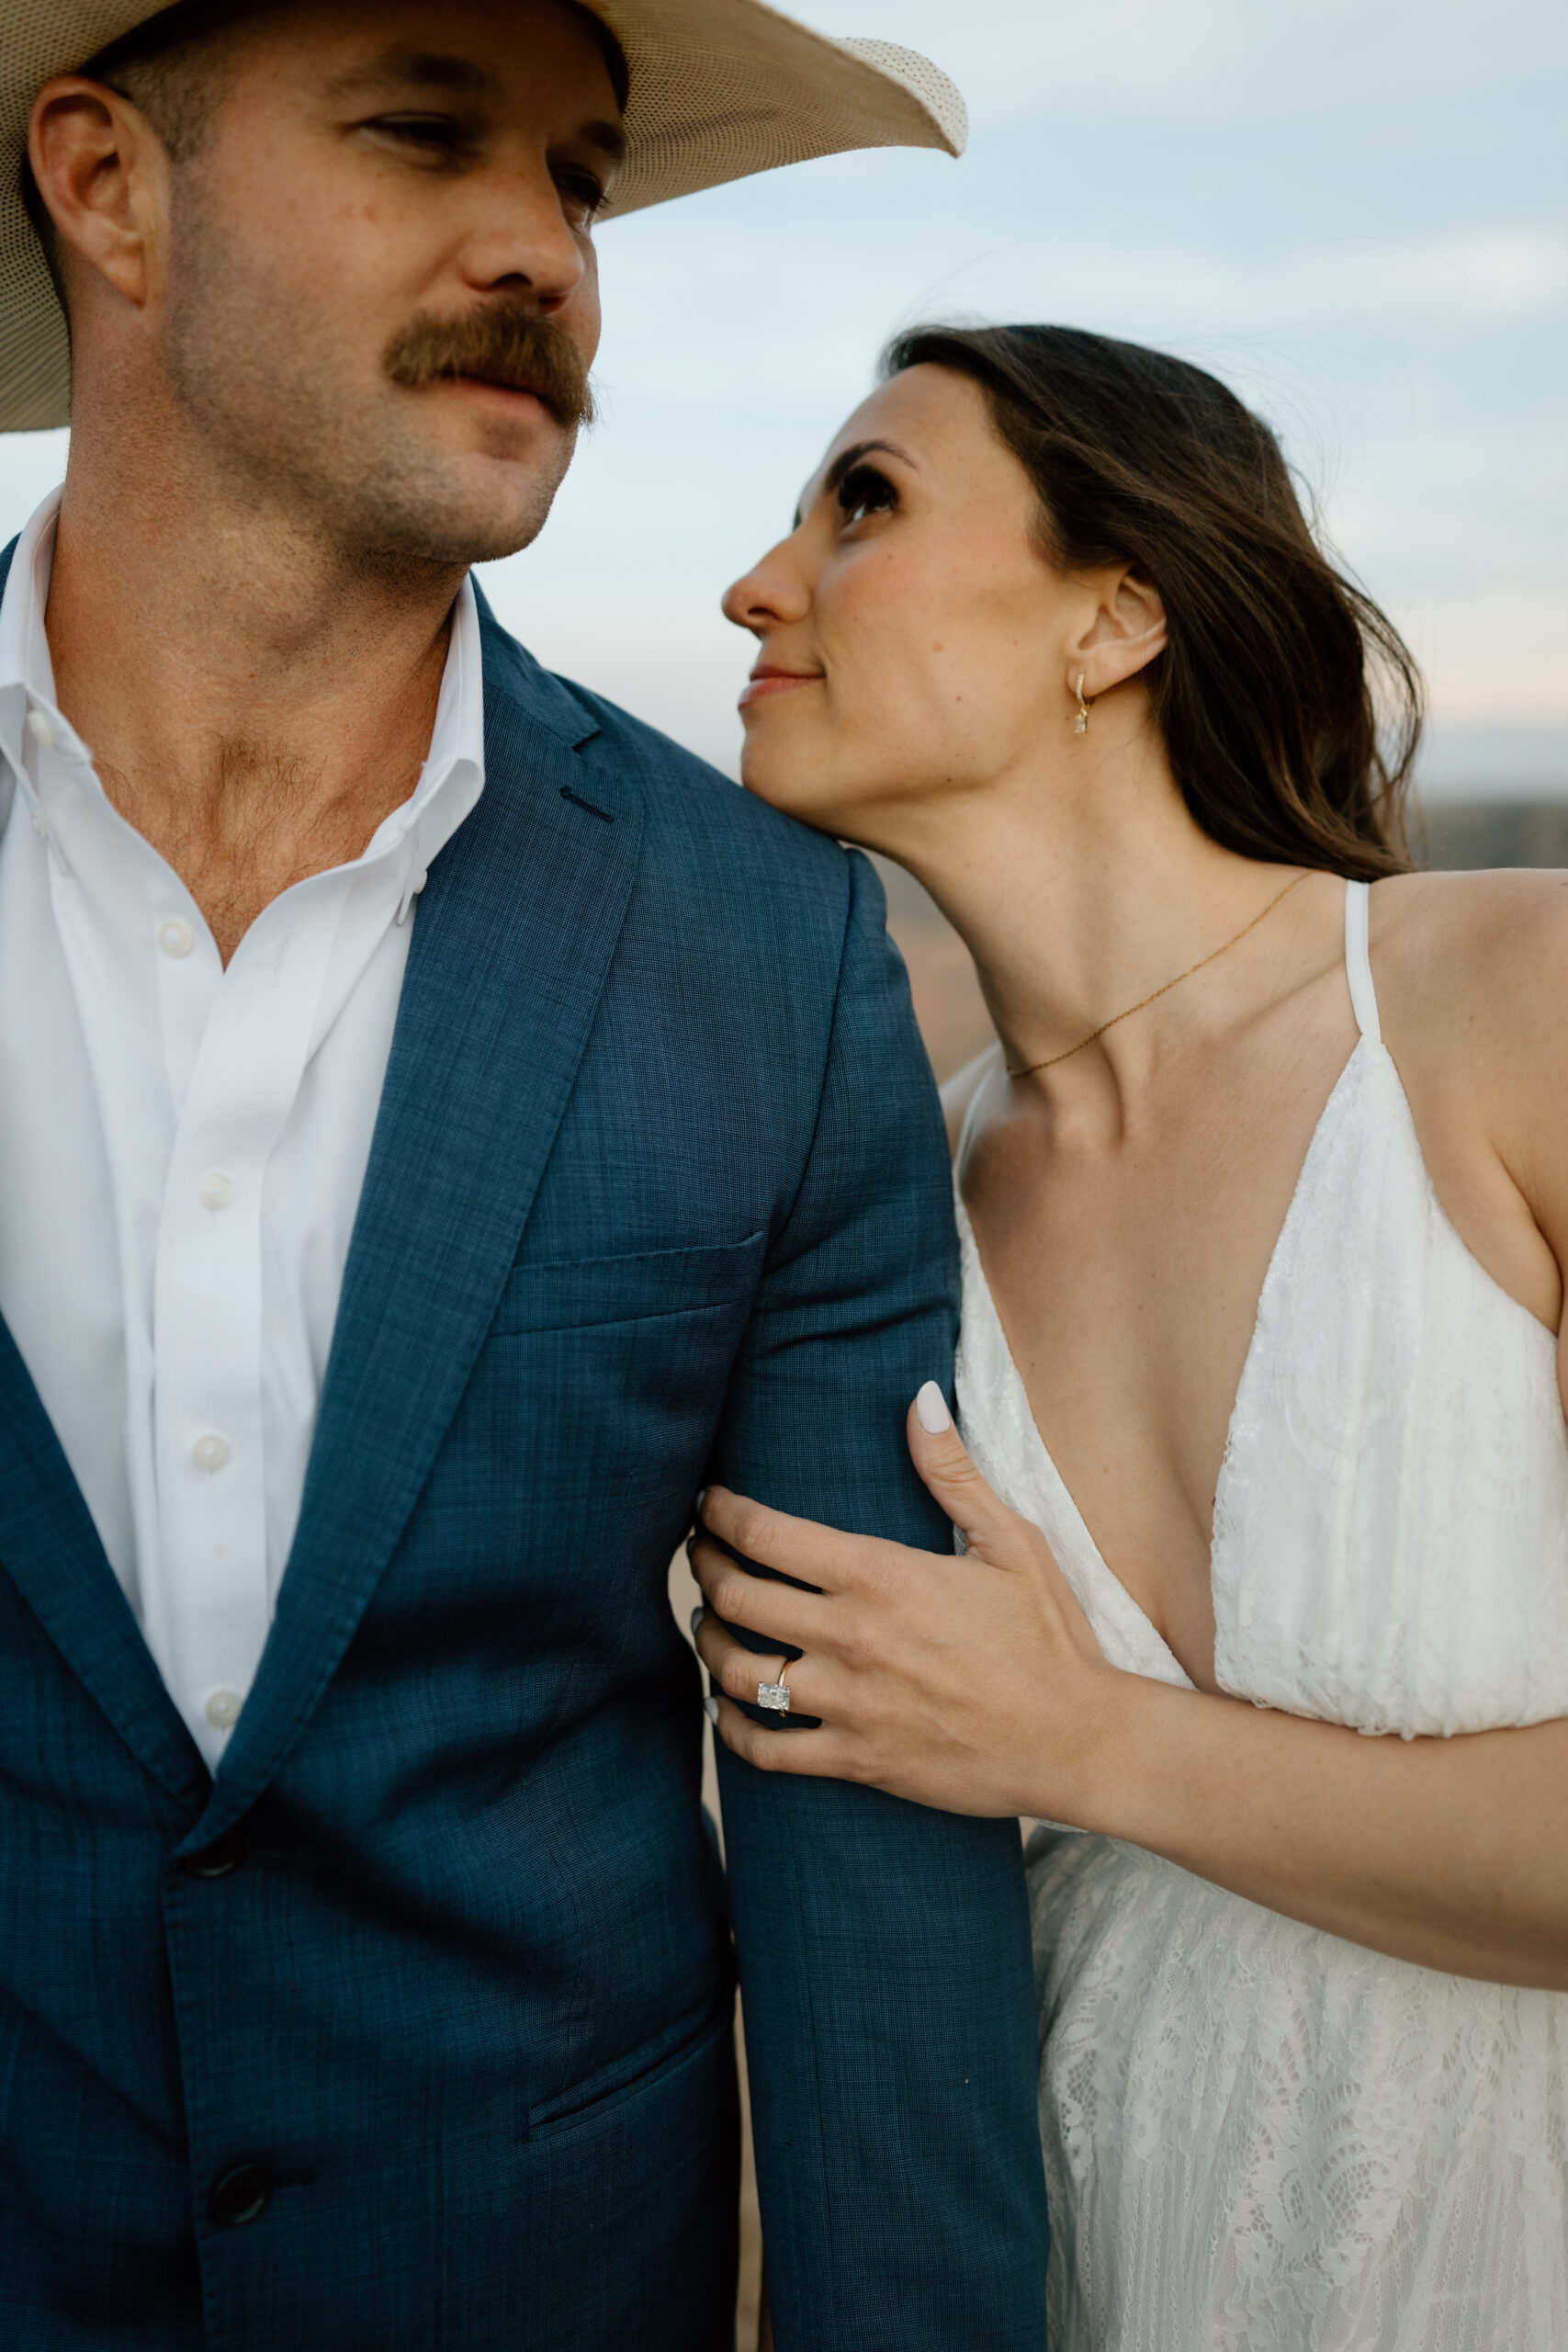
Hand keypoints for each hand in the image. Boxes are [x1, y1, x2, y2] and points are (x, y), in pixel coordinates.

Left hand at [691, 1384, 1127, 1819]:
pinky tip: (727, 1709)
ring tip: (708, 1625)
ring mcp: (849, 1704)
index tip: (707, 1505)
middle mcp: (850, 1637)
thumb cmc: (1048, 1636)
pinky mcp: (857, 1761)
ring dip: (710, 1644)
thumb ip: (950, 1470)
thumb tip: (918, 1398)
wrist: (1076, 1740)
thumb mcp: (1010, 1540)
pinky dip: (731, 1729)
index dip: (719, 1514)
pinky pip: (766, 1751)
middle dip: (704, 1569)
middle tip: (700, 1556)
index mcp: (879, 1574)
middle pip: (736, 1596)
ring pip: (738, 1672)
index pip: (764, 1532)